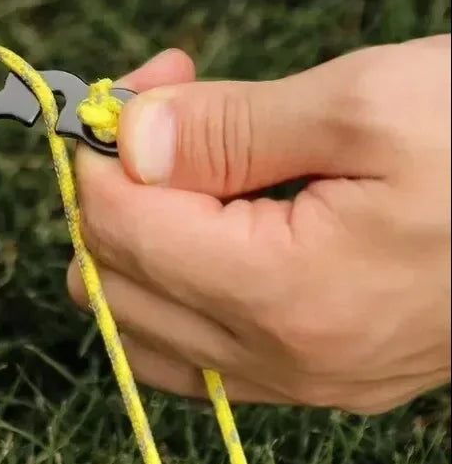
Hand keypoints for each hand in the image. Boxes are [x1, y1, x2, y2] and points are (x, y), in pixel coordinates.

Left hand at [68, 36, 450, 414]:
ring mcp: (300, 373)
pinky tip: (216, 202)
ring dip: (137, 223)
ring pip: (141, 315)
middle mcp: (283, 357)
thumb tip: (127, 140)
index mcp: (285, 295)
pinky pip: (194, 336)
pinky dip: (176, 263)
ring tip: (192, 149)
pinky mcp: (316, 364)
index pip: (117, 229)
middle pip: (114, 277)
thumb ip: (225, 126)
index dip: (102, 151)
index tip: (133, 90)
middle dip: (115, 181)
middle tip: (168, 105)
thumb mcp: (361, 105)